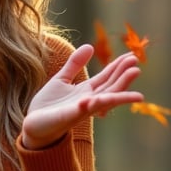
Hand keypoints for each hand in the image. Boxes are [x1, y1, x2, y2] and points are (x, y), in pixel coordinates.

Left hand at [21, 47, 142, 149]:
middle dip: (124, 76)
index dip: (119, 66)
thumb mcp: (62, 79)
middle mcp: (89, 100)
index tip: (132, 55)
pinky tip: (92, 98)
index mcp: (87, 91)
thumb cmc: (48, 104)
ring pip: (104, 99)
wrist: (34, 124)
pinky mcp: (69, 116)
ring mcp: (81, 109)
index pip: (107, 77)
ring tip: (131, 78)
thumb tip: (90, 46)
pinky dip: (89, 104)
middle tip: (136, 63)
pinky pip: (82, 110)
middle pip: (110, 87)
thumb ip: (74, 64)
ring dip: (119, 91)